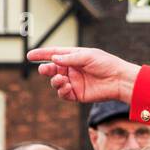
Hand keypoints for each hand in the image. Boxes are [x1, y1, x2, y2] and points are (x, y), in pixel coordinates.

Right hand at [26, 47, 140, 103]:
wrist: (119, 80)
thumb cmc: (106, 64)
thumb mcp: (88, 56)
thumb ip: (70, 58)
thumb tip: (53, 59)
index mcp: (74, 57)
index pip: (54, 54)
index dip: (42, 54)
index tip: (29, 55)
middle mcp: (72, 69)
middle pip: (52, 69)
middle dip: (46, 69)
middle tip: (44, 70)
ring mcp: (74, 82)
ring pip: (55, 82)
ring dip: (55, 81)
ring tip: (61, 79)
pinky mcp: (77, 94)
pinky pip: (63, 94)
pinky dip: (61, 91)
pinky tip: (66, 87)